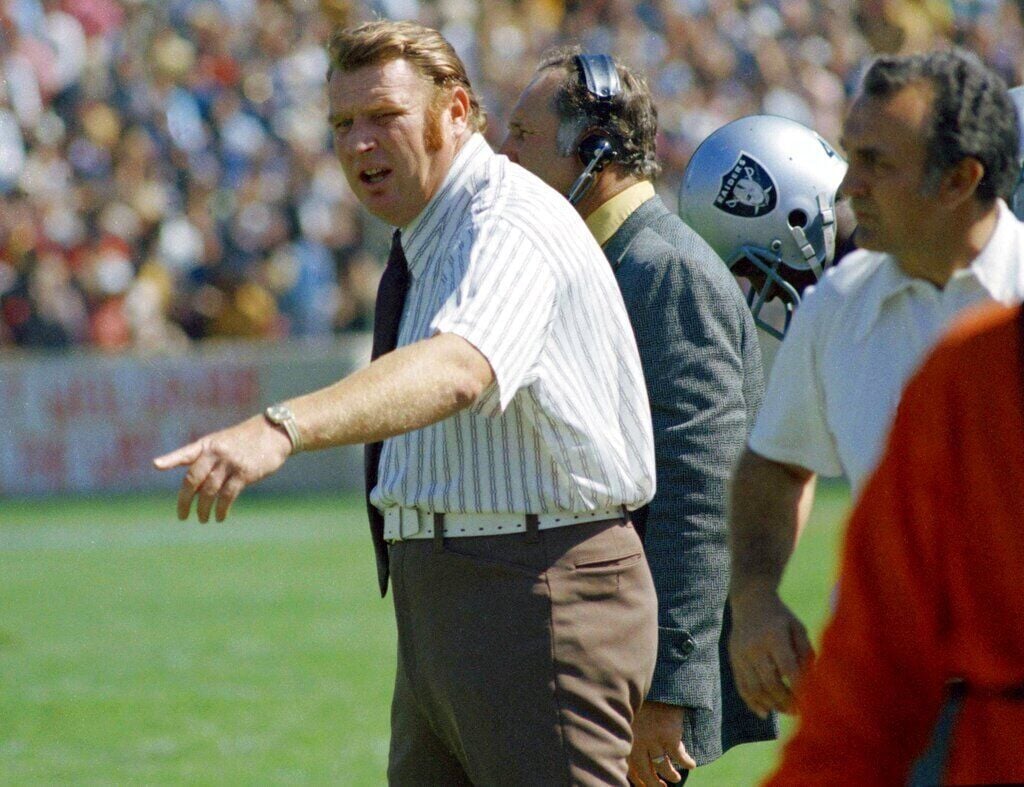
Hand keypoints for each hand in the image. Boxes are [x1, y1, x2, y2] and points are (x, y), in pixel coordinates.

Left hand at [153, 415, 292, 522]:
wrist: (273, 433)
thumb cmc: (247, 440)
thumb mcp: (224, 443)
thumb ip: (208, 461)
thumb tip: (195, 488)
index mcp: (208, 444)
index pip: (186, 453)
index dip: (171, 460)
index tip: (156, 465)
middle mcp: (216, 453)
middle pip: (193, 479)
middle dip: (185, 500)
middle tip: (182, 515)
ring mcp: (230, 462)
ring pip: (209, 490)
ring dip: (204, 508)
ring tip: (202, 519)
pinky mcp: (244, 473)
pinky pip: (228, 495)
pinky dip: (222, 508)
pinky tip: (220, 516)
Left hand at [627, 701, 695, 785]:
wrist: (658, 681)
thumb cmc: (645, 698)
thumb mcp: (632, 715)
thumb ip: (633, 734)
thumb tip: (633, 760)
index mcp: (625, 737)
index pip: (630, 768)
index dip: (639, 780)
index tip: (646, 785)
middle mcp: (637, 742)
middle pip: (646, 773)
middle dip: (654, 784)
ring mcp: (654, 740)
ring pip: (663, 768)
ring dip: (671, 775)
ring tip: (675, 778)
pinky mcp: (669, 737)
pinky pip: (680, 758)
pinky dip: (687, 763)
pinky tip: (691, 764)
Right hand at [728, 590, 813, 716]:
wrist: (750, 601)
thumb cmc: (781, 618)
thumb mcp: (798, 628)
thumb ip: (806, 653)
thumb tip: (811, 682)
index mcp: (774, 636)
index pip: (787, 668)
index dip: (799, 688)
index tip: (810, 702)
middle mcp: (754, 646)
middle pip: (769, 682)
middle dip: (785, 701)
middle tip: (798, 712)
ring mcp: (741, 654)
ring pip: (754, 688)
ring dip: (771, 705)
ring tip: (785, 711)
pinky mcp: (733, 659)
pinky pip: (741, 686)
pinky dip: (752, 702)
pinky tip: (764, 713)